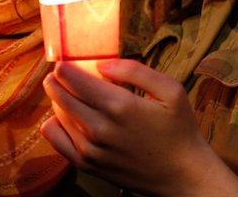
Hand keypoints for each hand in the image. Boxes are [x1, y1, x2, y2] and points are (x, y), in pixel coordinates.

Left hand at [40, 59, 237, 196]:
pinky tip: (63, 118)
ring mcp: (91, 149)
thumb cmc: (179, 130)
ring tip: (68, 94)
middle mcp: (99, 128)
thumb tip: (102, 63)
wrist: (183, 175)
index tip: (66, 61)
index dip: (63, 66)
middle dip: (55, 80)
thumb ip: (135, 71)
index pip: (72, 78)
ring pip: (57, 115)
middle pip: (59, 95)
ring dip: (57, 101)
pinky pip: (56, 140)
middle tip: (61, 74)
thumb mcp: (170, 90)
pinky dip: (53, 125)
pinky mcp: (88, 165)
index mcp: (119, 105)